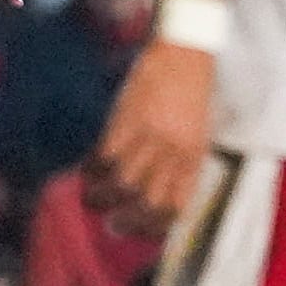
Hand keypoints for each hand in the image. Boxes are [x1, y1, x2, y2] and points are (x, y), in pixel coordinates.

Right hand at [84, 39, 216, 233]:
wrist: (187, 53)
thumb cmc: (194, 92)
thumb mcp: (197, 132)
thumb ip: (180, 161)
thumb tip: (156, 187)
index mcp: (194, 158)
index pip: (175, 206)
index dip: (156, 226)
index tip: (141, 232)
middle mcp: (173, 153)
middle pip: (147, 202)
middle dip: (127, 220)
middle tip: (113, 224)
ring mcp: (150, 138)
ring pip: (121, 183)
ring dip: (102, 197)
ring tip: (92, 200)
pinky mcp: (127, 121)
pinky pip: (105, 156)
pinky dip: (93, 169)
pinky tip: (88, 172)